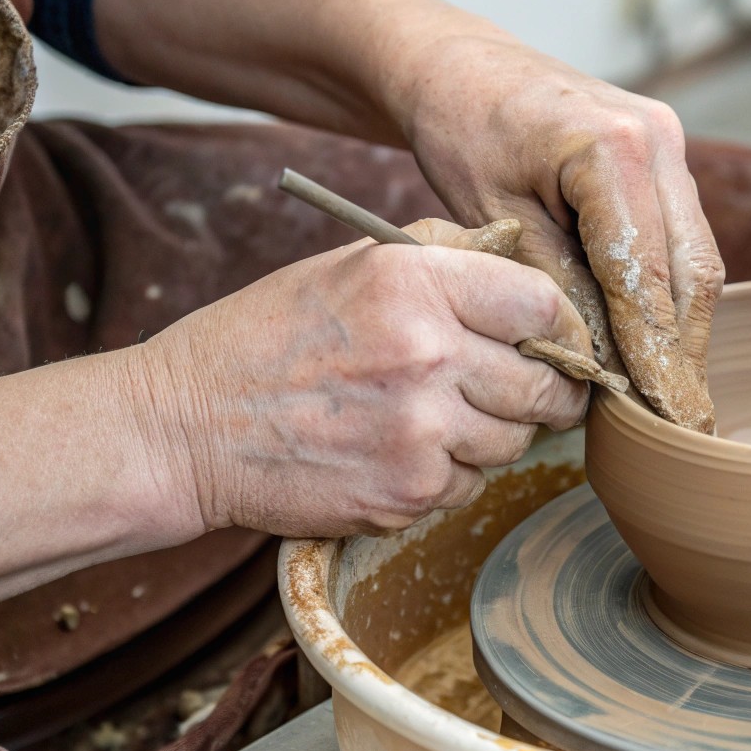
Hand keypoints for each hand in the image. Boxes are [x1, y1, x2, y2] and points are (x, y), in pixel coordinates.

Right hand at [140, 223, 590, 537]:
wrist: (186, 426)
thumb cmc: (268, 337)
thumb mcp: (351, 265)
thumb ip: (444, 256)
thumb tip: (522, 262)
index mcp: (415, 284)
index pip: (544, 306)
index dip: (564, 329)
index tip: (560, 343)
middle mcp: (426, 355)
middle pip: (546, 385)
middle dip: (546, 390)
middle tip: (530, 390)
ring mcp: (420, 432)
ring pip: (514, 441)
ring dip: (491, 432)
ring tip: (434, 414)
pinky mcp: (407, 494)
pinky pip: (469, 484)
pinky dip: (449, 472)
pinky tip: (400, 450)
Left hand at [397, 35, 722, 432]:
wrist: (460, 66)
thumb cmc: (462, 131)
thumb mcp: (496, 219)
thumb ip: (555, 287)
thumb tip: (600, 362)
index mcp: (612, 148)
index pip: (646, 277)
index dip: (653, 353)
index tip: (662, 412)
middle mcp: (658, 139)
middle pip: (692, 270)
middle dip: (685, 351)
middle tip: (684, 420)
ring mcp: (668, 142)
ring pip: (697, 256)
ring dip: (685, 326)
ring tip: (675, 393)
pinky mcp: (663, 154)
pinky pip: (681, 236)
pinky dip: (672, 291)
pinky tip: (659, 340)